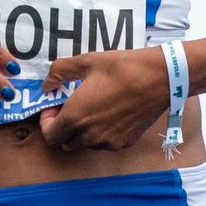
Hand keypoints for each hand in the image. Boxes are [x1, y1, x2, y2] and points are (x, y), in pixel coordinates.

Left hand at [39, 48, 169, 150]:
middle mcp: (90, 135)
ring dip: (82, 132)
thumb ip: (59, 72)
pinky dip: (101, 133)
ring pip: (85, 144)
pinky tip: (111, 113)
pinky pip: (105, 143)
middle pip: (66, 143)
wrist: (159, 79)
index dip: (47, 122)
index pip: (50, 135)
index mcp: (76, 116)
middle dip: (63, 128)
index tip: (55, 106)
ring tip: (93, 109)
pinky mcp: (124, 143)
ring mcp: (108, 142)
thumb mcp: (87, 62)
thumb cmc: (122, 68)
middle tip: (72, 107)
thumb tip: (46, 85)